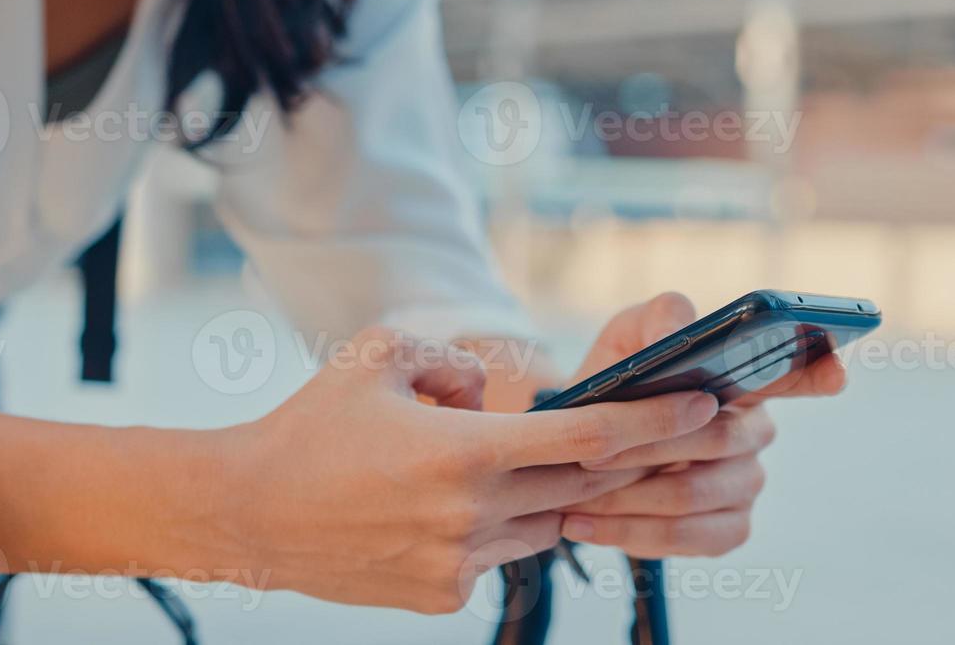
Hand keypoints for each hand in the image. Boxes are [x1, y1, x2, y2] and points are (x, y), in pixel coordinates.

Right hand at [196, 326, 723, 613]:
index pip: (584, 437)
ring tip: (497, 461)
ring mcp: (459, 564)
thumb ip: (454, 360)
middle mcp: (472, 515)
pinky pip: (499, 554)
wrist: (248, 515)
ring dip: (544, 491)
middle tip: (675, 431)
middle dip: (629, 458)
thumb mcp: (379, 357)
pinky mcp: (442, 597)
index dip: (654, 421)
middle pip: (579, 486)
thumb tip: (494, 391)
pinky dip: (495, 525)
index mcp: (463, 452)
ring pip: (540, 521)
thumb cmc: (311, 426)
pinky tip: (441, 504)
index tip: (706, 405)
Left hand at [557, 293, 846, 558]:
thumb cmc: (615, 384)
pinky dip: (630, 533)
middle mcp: (756, 432)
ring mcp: (746, 484)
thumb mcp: (626, 338)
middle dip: (648, 446)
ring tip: (578, 494)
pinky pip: (686, 538)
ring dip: (628, 496)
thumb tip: (681, 328)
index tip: (834, 374)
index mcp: (744, 380)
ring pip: (693, 494)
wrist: (580, 446)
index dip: (820, 371)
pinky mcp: (728, 529)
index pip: (796, 373)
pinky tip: (588, 525)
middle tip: (591, 453)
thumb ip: (657, 319)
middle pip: (717, 439)